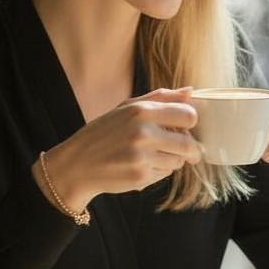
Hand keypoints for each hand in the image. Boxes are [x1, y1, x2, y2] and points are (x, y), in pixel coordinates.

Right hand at [36, 88, 202, 210]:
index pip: (188, 115)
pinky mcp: (140, 177)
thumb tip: (191, 91)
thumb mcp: (126, 108)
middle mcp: (143, 133)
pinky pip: (165, 174)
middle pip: (188, 144)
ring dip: (172, 160)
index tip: (185, 127)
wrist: (77, 164)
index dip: (190, 123)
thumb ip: (160, 97)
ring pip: (178, 161)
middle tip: (189, 151)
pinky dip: (159, 171)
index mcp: (141, 111)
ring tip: (152, 155)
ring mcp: (141, 157)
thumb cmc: (104, 133)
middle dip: (191, 149)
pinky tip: (141, 165)